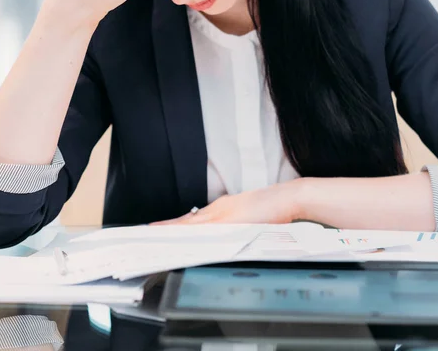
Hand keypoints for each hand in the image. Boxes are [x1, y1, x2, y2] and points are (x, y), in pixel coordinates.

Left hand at [152, 181, 302, 224]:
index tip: (156, 230)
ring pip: (192, 222)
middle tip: (148, 233)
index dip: (173, 226)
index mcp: (221, 211)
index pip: (191, 221)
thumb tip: (215, 239)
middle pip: (187, 221)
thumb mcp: (246, 221)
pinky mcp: (231, 217)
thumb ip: (230, 228)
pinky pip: (205, 226)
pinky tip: (182, 235)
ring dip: (175, 229)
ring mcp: (224, 212)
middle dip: (168, 228)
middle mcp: (218, 209)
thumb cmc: (272, 210)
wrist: (288, 198)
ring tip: (156, 234)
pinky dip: (191, 231)